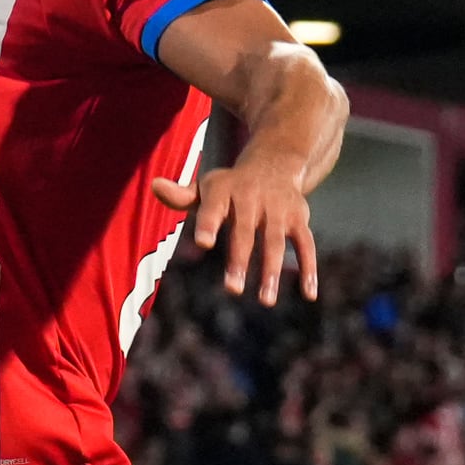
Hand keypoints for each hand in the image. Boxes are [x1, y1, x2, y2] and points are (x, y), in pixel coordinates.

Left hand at [151, 161, 318, 305]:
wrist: (275, 162)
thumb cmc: (231, 187)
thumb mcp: (207, 188)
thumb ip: (182, 196)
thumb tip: (154, 186)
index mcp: (224, 192)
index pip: (212, 208)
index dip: (208, 224)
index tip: (201, 244)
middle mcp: (252, 199)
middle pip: (244, 232)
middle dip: (239, 260)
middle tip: (232, 290)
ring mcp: (278, 210)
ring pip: (275, 242)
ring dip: (272, 271)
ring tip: (266, 301)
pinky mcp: (299, 219)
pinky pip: (306, 244)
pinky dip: (309, 268)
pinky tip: (308, 294)